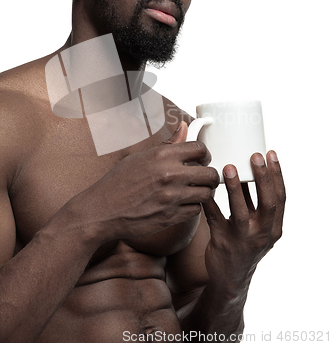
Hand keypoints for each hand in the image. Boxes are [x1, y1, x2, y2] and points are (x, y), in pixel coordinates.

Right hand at [71, 122, 218, 243]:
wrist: (102, 211)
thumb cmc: (118, 182)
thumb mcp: (140, 157)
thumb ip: (168, 144)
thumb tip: (184, 126)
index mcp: (162, 155)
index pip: (200, 149)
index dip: (205, 154)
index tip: (202, 159)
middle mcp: (170, 175)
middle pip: (210, 173)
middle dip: (211, 175)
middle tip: (204, 177)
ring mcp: (172, 197)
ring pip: (207, 193)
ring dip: (204, 192)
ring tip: (196, 191)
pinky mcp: (172, 216)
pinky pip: (196, 210)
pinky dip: (193, 207)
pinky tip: (184, 204)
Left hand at [202, 151, 285, 297]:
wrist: (230, 278)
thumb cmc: (243, 243)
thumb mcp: (256, 224)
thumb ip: (252, 201)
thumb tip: (245, 167)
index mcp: (274, 227)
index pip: (281, 197)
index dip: (277, 174)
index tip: (270, 154)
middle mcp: (263, 234)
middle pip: (268, 203)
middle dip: (262, 177)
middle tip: (254, 155)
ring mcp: (243, 240)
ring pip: (240, 212)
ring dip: (236, 188)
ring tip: (228, 167)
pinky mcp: (223, 243)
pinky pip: (215, 218)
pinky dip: (210, 201)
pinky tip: (205, 187)